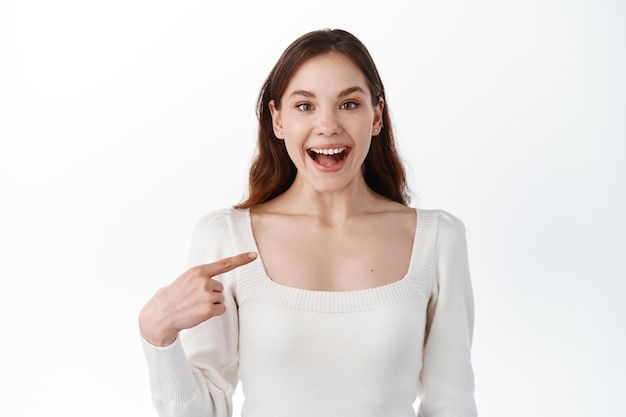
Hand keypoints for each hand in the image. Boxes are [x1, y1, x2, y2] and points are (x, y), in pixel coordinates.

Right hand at [139, 252, 257, 346]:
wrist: (161, 315)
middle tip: (194, 299)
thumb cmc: (174, 298)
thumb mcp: (185, 280)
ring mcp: (206, 295)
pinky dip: (213, 313)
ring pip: (221, 299)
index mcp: (197, 271)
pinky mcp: (208, 309)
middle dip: (211, 294)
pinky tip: (199, 314)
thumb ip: (201, 278)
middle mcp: (203, 281)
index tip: (254, 255)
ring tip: (194, 306)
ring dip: (211, 305)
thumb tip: (216, 283)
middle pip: (220, 288)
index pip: (224, 264)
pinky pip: (221, 310)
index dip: (241, 259)